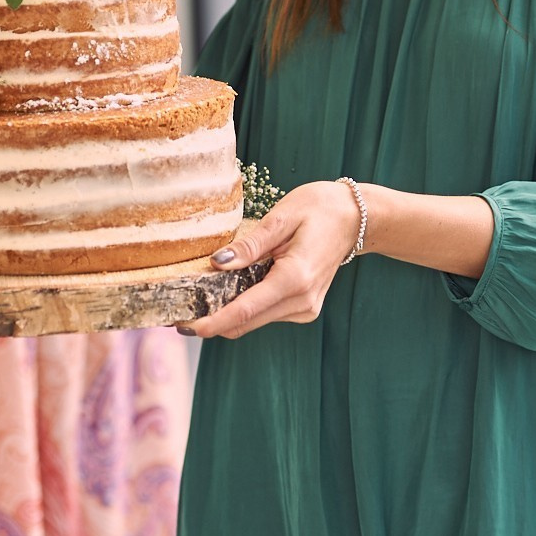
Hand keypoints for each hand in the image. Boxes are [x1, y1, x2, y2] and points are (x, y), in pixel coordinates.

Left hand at [184, 180, 363, 339]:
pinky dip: (246, 306)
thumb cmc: (320, 209)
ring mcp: (305, 308)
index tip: (186, 327)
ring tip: (205, 294)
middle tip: (179, 314)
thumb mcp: (281, 218)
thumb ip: (249, 245)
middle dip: (213, 322)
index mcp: (294, 278)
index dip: (213, 322)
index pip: (245, 311)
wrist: (356, 218)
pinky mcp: (304, 308)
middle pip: (246, 323)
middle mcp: (302, 301)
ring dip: (229, 313)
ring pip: (254, 321)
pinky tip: (236, 287)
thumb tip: (216, 263)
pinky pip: (266, 314)